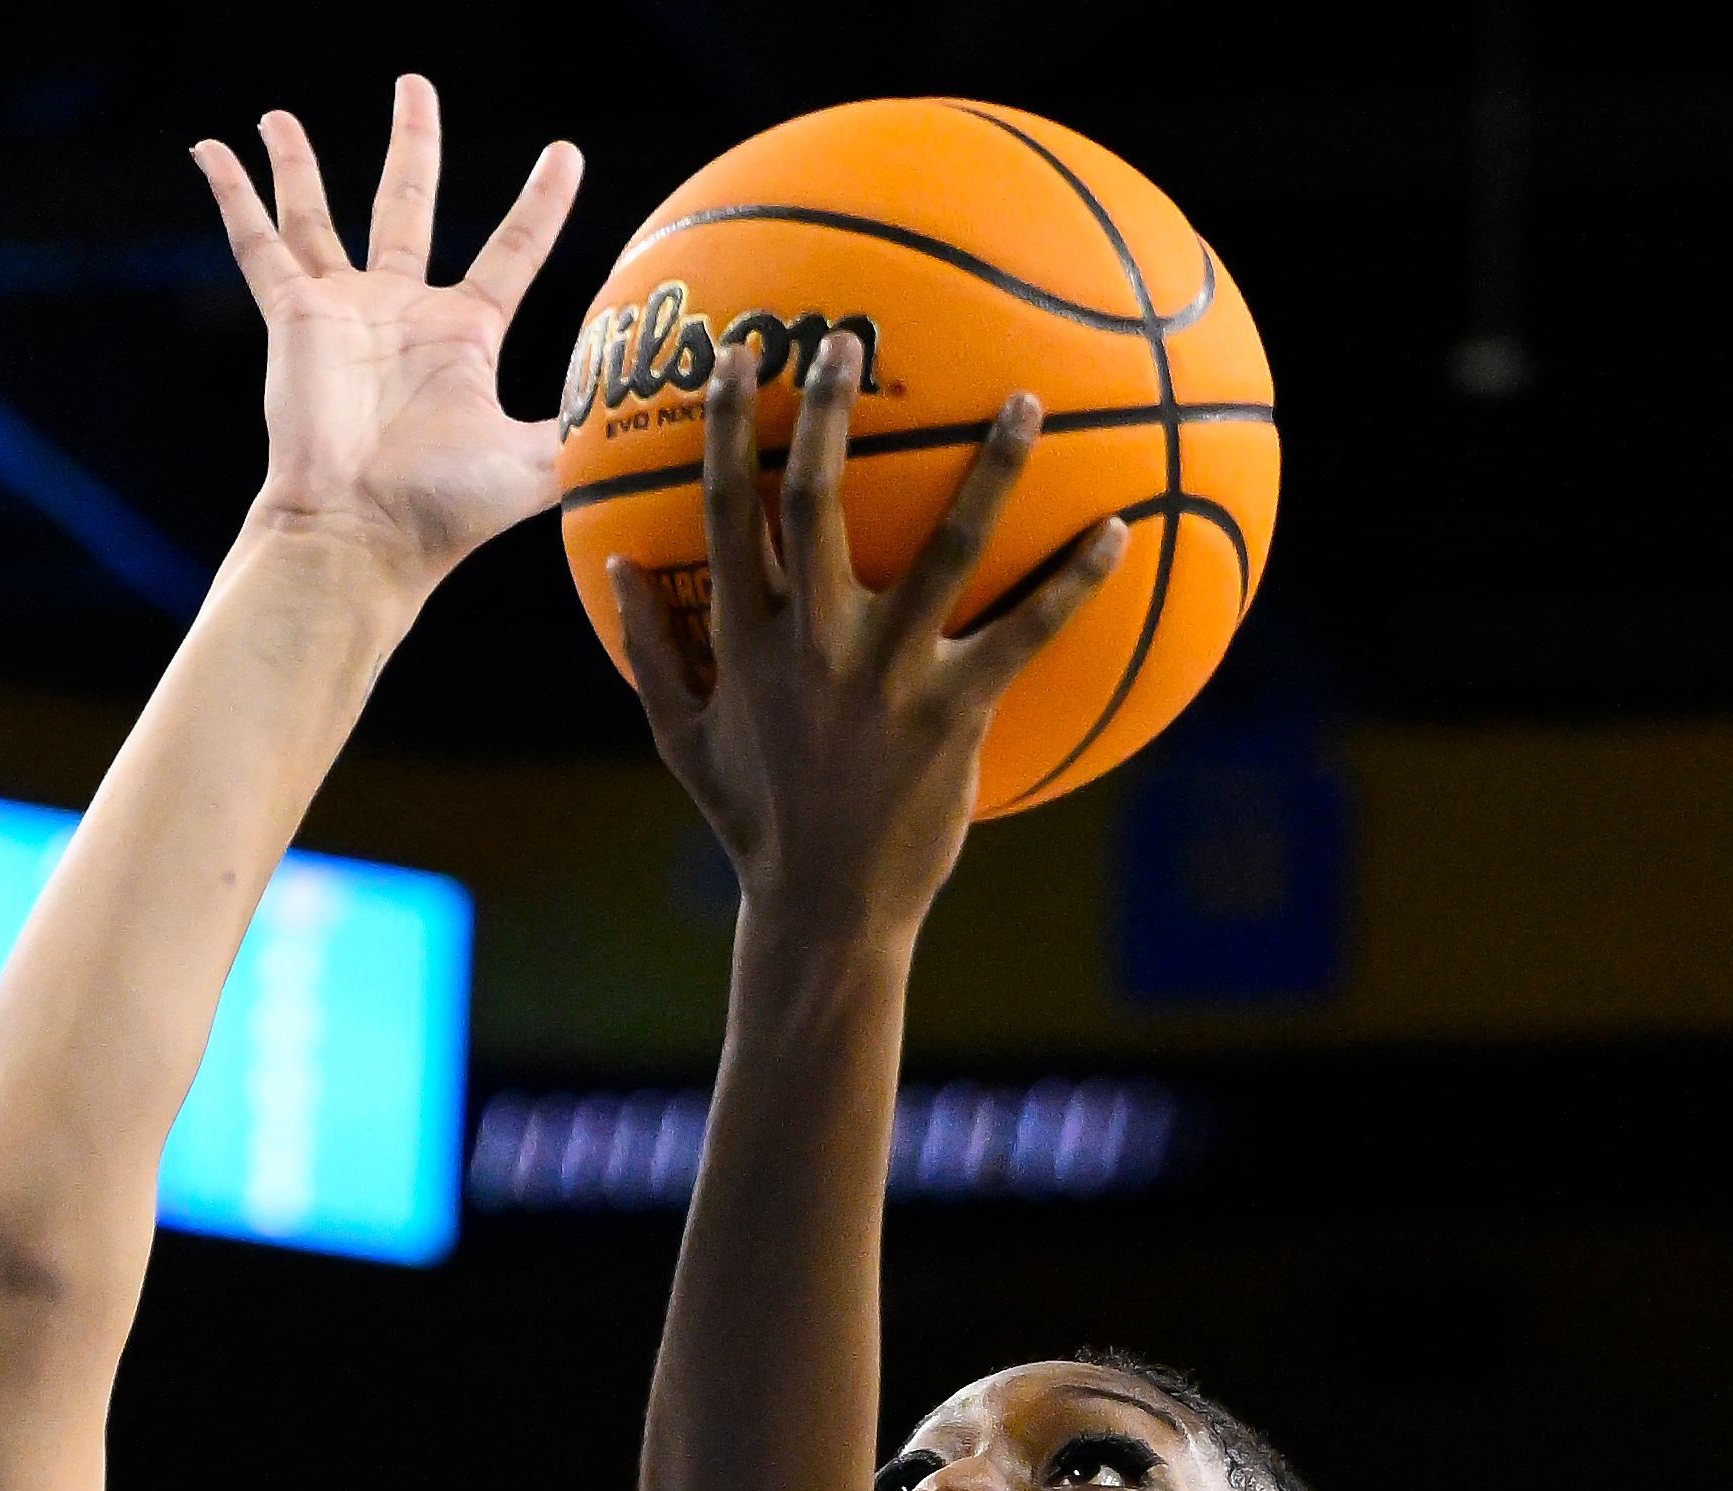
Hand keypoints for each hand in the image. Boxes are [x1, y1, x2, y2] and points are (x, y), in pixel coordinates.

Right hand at [193, 80, 580, 592]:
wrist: (361, 534)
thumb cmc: (443, 512)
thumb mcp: (535, 463)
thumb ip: (585, 427)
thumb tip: (657, 407)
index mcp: (463, 336)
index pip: (512, 250)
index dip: (540, 203)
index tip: (564, 153)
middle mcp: (401, 312)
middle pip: (406, 203)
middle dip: (411, 143)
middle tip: (414, 85)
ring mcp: (343, 311)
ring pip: (317, 216)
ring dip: (297, 165)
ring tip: (277, 116)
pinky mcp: (293, 316)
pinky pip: (256, 242)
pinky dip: (232, 196)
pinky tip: (209, 149)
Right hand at [613, 332, 1124, 935]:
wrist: (824, 909)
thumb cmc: (756, 823)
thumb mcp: (681, 740)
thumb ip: (647, 649)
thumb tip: (617, 564)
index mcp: (744, 639)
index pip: (729, 509)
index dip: (735, 425)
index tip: (748, 356)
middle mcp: (814, 641)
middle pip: (820, 497)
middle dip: (833, 408)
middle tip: (851, 339)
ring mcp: (888, 673)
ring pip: (946, 544)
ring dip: (991, 467)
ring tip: (1025, 402)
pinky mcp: (955, 710)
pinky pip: (1025, 631)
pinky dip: (1073, 580)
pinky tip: (1116, 532)